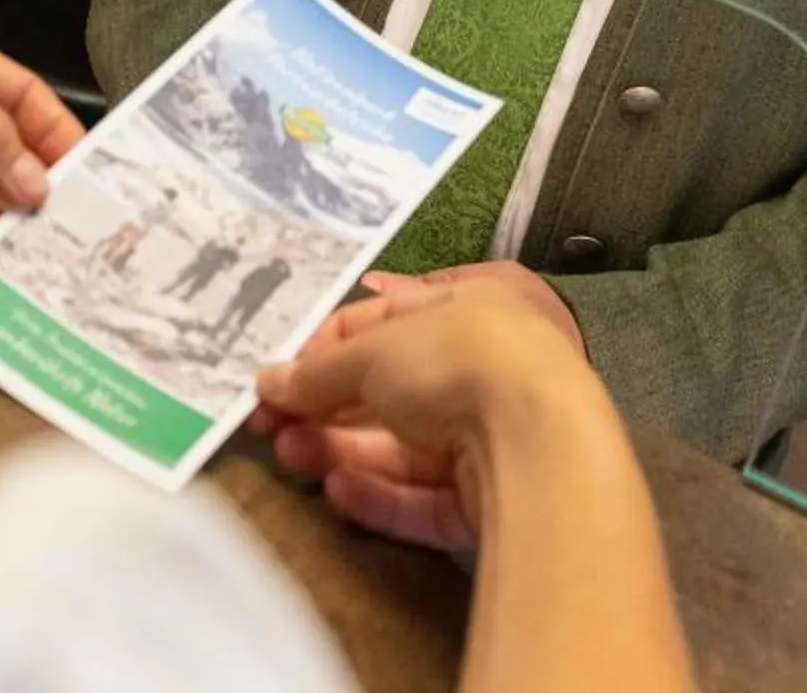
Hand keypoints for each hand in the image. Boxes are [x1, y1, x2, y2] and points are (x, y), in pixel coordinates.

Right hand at [254, 278, 607, 554]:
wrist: (539, 439)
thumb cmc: (457, 360)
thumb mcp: (374, 350)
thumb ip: (318, 371)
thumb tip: (268, 382)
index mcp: (466, 308)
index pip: (383, 322)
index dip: (324, 348)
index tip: (275, 376)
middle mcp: (482, 369)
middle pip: (389, 392)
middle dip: (325, 408)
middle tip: (269, 425)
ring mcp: (489, 437)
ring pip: (401, 447)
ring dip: (340, 450)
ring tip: (290, 454)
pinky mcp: (489, 498)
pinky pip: (424, 495)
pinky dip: (379, 493)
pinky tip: (335, 488)